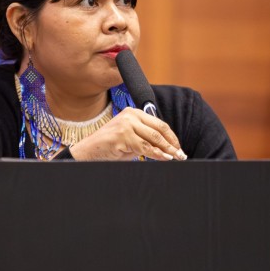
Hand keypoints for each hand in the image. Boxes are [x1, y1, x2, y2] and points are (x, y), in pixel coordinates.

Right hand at [67, 108, 187, 160]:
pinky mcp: (122, 136)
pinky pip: (145, 147)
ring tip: (175, 157)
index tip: (178, 146)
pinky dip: (157, 154)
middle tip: (181, 154)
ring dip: (167, 149)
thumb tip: (168, 148)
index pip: (159, 123)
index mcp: (133, 112)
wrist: (88, 152)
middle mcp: (130, 115)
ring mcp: (126, 124)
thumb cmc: (110, 147)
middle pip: (159, 129)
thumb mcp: (131, 139)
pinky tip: (165, 158)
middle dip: (172, 143)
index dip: (171, 136)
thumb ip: (146, 138)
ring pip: (154, 138)